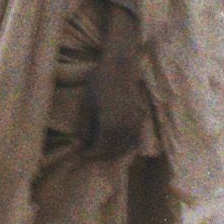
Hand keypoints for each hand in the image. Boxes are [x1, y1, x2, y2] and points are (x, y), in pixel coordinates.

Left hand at [82, 6, 143, 161]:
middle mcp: (125, 126)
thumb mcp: (86, 104)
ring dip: (116, 154)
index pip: (101, 148)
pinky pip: (136, 139)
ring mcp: (135, 122)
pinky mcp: (141, 117)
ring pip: (127, 147)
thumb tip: (82, 142)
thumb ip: (85, 126)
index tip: (83, 154)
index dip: (91, 154)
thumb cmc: (99, 82)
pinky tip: (120, 147)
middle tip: (91, 156)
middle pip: (114, 151)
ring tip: (104, 154)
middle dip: (102, 156)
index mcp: (109, 124)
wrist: (120, 66)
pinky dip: (128, 147)